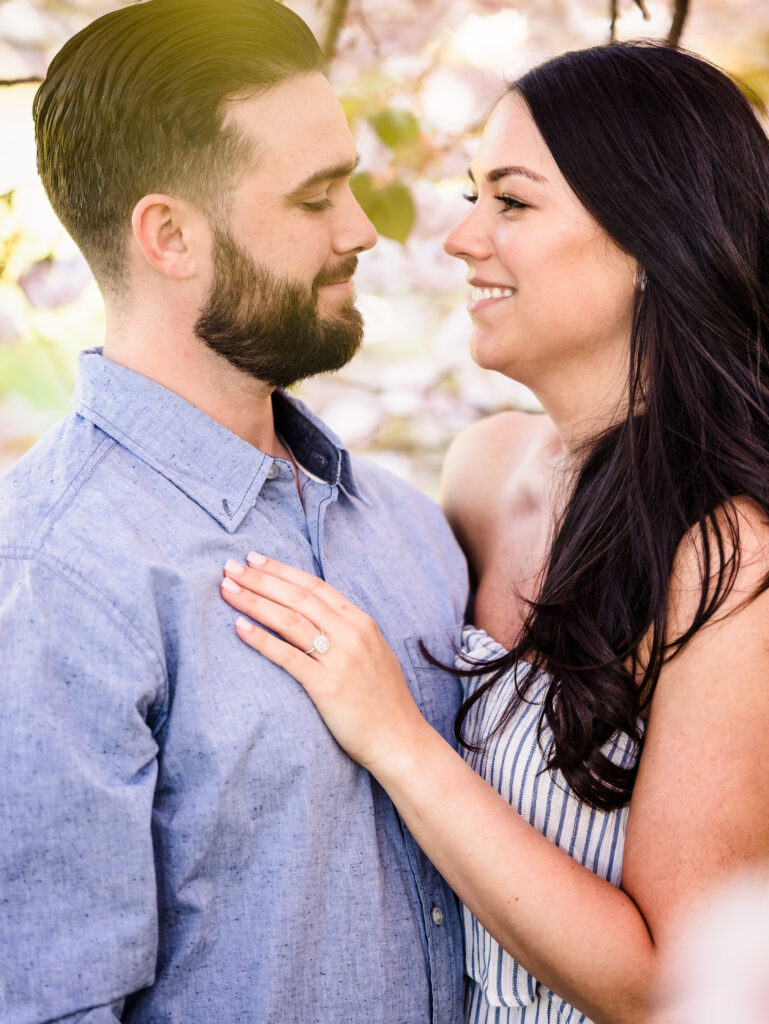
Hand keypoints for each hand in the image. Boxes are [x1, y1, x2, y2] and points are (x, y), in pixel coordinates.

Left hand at [220, 552, 429, 771]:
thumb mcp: (372, 652)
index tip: (255, 558)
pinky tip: (239, 627)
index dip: (282, 570)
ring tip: (227, 589)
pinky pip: (288, 657)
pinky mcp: (327, 686)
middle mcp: (351, 634)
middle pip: (297, 597)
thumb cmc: (383, 699)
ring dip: (254, 601)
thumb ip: (345, 631)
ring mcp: (340, 659)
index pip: (315, 586)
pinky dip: (261, 639)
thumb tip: (314, 615)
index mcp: (361, 622)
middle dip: (260, 579)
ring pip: (289, 620)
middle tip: (229, 566)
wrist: (399, 739)